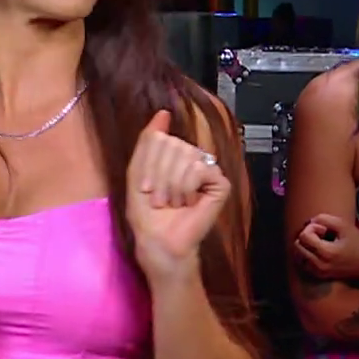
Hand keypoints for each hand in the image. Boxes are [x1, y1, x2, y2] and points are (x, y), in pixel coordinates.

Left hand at [127, 109, 230, 281]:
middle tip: (160, 200)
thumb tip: (162, 114)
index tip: (147, 188)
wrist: (160, 245)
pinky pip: (201, 168)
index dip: (149, 164)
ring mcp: (208, 172)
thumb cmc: (148, 217)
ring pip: (186, 155)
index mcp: (172, 156)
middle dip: (159, 176)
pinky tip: (188, 202)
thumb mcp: (137, 175)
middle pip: (172, 145)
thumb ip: (148, 142)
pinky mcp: (220, 185)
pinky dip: (187, 187)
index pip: (159, 138)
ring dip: (171, 185)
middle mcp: (192, 160)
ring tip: (172, 203)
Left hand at [293, 213, 358, 281]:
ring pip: (298, 255)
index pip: (303, 236)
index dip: (312, 228)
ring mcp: (318, 273)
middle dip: (307, 236)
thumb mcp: (344, 226)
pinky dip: (307, 254)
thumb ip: (324, 219)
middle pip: (297, 246)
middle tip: (322, 235)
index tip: (326, 229)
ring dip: (305, 246)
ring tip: (320, 243)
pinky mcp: (319, 276)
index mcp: (325, 253)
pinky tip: (319, 250)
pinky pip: (303, 263)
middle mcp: (318, 265)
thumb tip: (309, 221)